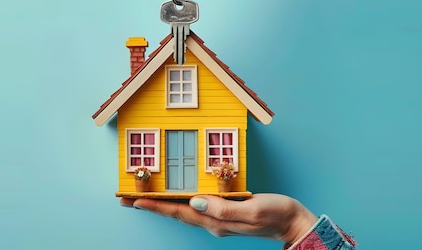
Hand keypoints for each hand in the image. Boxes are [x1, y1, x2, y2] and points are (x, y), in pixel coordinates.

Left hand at [120, 193, 317, 246]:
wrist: (294, 223)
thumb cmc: (276, 214)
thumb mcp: (251, 210)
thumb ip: (222, 208)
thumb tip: (194, 202)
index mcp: (216, 221)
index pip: (179, 212)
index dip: (156, 206)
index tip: (134, 201)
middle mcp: (213, 223)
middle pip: (176, 213)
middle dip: (151, 206)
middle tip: (127, 199)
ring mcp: (218, 221)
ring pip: (184, 211)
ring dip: (163, 205)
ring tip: (144, 198)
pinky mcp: (225, 215)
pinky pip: (197, 209)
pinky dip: (181, 203)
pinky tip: (178, 198)